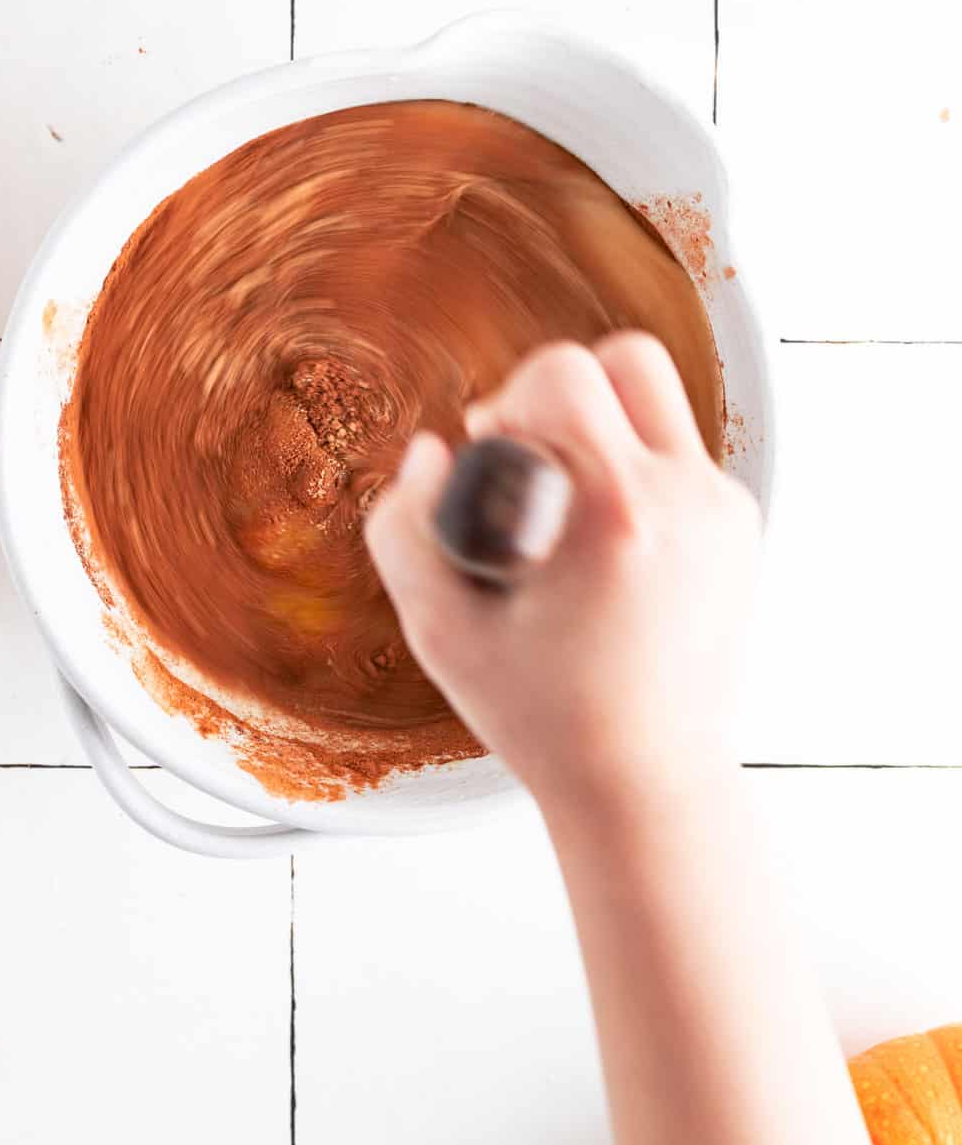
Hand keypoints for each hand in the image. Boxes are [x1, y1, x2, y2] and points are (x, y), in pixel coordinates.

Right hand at [365, 334, 761, 810]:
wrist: (646, 784)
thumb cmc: (543, 716)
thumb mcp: (438, 629)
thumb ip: (404, 526)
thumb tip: (428, 452)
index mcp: (615, 512)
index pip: (564, 375)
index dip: (508, 401)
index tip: (490, 456)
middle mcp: (684, 497)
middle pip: (628, 360)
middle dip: (561, 390)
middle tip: (526, 458)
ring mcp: (723, 512)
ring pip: (659, 403)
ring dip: (603, 426)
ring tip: (563, 500)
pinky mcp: (741, 529)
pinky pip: (679, 455)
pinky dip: (634, 472)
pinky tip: (602, 543)